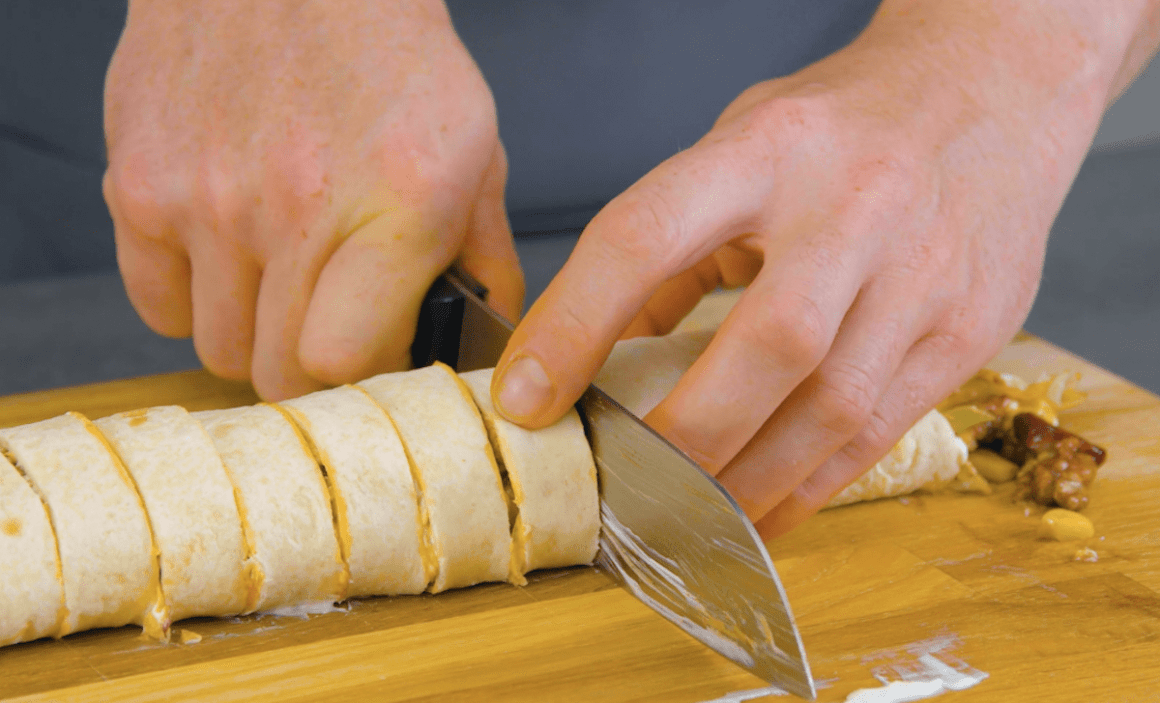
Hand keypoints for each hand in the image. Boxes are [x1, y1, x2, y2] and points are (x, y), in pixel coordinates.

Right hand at [104, 0, 521, 399]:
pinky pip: (159, 305)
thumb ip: (484, 255)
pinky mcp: (139, 185)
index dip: (364, 375)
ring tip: (283, 282)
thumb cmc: (385, 54)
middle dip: (312, 368)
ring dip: (254, 336)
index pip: (347, 362)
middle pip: (279, 374)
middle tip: (331, 327)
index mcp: (399, 203)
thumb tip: (481, 336)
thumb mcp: (474, 149)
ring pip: (218, 349)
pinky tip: (230, 258)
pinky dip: (194, 299)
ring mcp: (207, 199)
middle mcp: (297, 207)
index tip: (377, 358)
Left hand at [492, 1, 1147, 536]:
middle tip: (624, 484)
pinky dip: (810, 486)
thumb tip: (612, 345)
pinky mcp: (969, 329)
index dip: (574, 325)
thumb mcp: (742, 143)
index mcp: (770, 149)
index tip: (526, 397)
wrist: (996, 89)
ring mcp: (924, 273)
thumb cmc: (847, 121)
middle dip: (684, 435)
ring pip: (833, 407)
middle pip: (768, 345)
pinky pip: (880, 432)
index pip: (647, 236)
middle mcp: (855, 208)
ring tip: (687, 520)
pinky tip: (763, 510)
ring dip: (748, 481)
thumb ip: (676, 241)